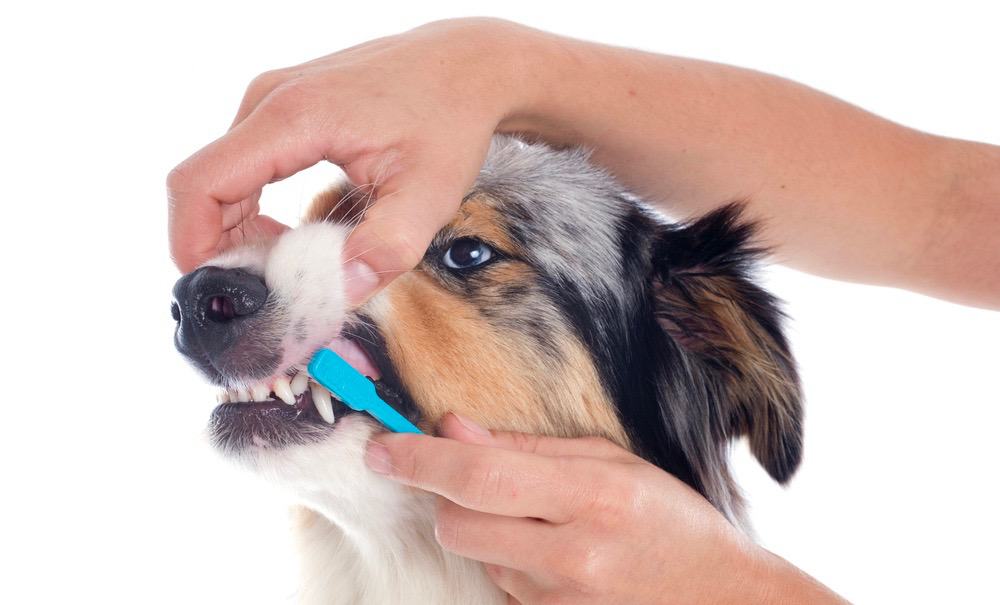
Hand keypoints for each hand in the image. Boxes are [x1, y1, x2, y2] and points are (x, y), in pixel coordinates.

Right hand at [167, 18, 532, 302]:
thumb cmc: (451, 119)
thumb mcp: (430, 194)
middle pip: (204, 185)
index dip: (193, 243)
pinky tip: (293, 234)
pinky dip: (254, 208)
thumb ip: (385, 248)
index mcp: (294, 118)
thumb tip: (340, 293)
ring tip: (289, 265)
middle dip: (223, 247)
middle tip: (268, 291)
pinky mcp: (283, 107)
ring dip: (239, 230)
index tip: (221, 289)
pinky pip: (242, 165)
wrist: (467, 65)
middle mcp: (269, 100)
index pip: (201, 183)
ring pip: (221, 177)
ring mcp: (272, 99)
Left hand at [367, 413, 844, 603]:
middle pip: (455, 526)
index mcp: (591, 499)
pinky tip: (549, 553)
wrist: (719, 597)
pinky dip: (505, 562)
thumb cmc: (669, 517)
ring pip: (474, 557)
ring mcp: (561, 602)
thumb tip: (451, 427)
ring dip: (483, 530)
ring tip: (539, 520)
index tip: (380, 448)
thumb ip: (526, 446)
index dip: (419, 460)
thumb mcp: (610, 462)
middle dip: (445, 498)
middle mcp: (573, 557)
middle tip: (472, 478)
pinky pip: (499, 587)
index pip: (480, 475)